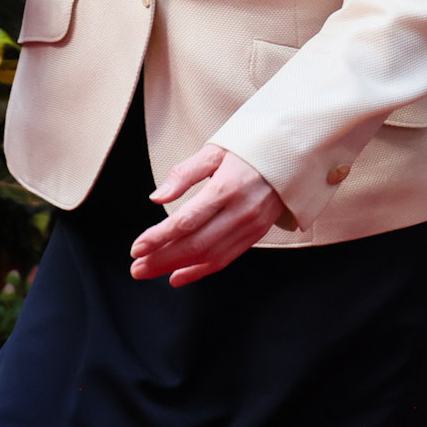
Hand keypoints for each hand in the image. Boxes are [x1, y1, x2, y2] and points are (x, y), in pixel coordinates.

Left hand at [129, 144, 291, 286]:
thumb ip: (182, 174)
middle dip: (162, 259)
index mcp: (225, 189)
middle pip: (195, 244)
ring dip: (176, 267)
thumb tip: (156, 198)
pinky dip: (200, 271)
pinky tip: (178, 276)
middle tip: (136, 268)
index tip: (136, 247)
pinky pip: (225, 259)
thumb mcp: (213, 151)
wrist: (290, 158)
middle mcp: (239, 213)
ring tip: (149, 271)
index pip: (186, 221)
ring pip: (209, 256)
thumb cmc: (247, 150)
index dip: (159, 237)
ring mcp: (250, 227)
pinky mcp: (255, 236)